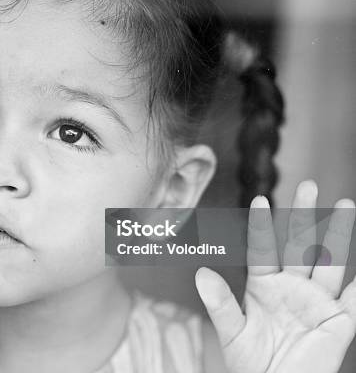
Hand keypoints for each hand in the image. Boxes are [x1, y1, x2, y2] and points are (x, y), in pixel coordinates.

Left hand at [196, 180, 355, 372]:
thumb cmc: (251, 363)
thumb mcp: (231, 332)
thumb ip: (219, 303)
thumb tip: (200, 274)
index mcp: (263, 285)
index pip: (263, 249)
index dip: (261, 226)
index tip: (259, 200)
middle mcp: (291, 286)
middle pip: (300, 245)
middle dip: (304, 216)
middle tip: (308, 186)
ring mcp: (316, 301)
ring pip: (329, 261)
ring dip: (337, 235)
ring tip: (345, 205)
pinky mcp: (338, 322)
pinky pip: (355, 298)